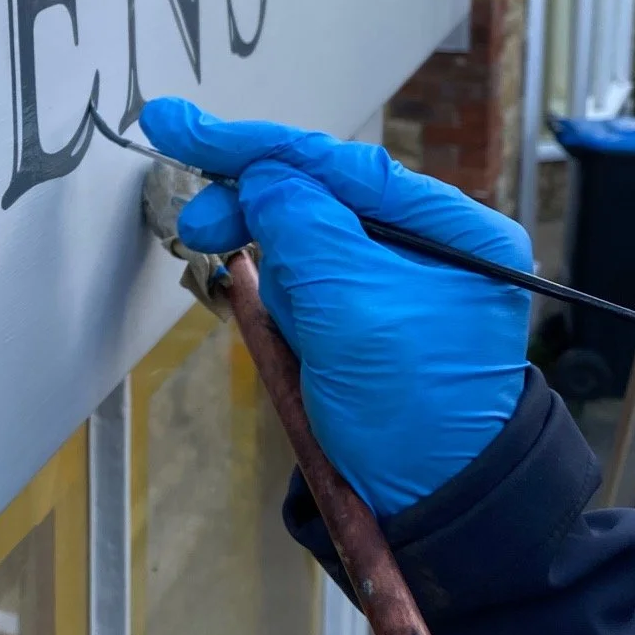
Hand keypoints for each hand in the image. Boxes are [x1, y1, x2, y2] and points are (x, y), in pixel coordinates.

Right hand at [140, 97, 532, 515]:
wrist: (430, 510)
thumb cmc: (413, 415)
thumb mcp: (352, 308)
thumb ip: (302, 225)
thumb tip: (264, 178)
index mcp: (457, 231)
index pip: (342, 165)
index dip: (255, 145)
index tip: (178, 124)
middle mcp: (431, 246)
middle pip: (320, 196)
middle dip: (257, 211)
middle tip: (196, 224)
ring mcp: (395, 284)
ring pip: (304, 240)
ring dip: (274, 267)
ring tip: (284, 323)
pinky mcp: (362, 320)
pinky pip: (304, 284)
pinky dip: (282, 297)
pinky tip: (288, 330)